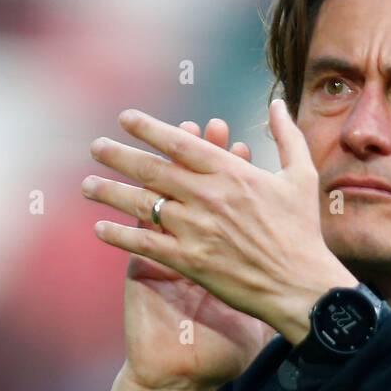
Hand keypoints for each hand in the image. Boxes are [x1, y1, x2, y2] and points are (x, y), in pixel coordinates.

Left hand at [83, 99, 350, 346]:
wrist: (300, 286)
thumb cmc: (303, 232)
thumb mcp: (301, 176)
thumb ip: (286, 137)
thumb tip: (275, 104)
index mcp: (231, 172)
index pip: (179, 143)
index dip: (148, 128)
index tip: (125, 118)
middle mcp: (208, 197)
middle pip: (152, 170)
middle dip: (119, 156)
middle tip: (96, 148)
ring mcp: (196, 229)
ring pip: (142, 204)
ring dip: (110, 193)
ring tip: (87, 186)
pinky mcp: (190, 261)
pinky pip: (146, 244)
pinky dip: (120, 235)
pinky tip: (100, 229)